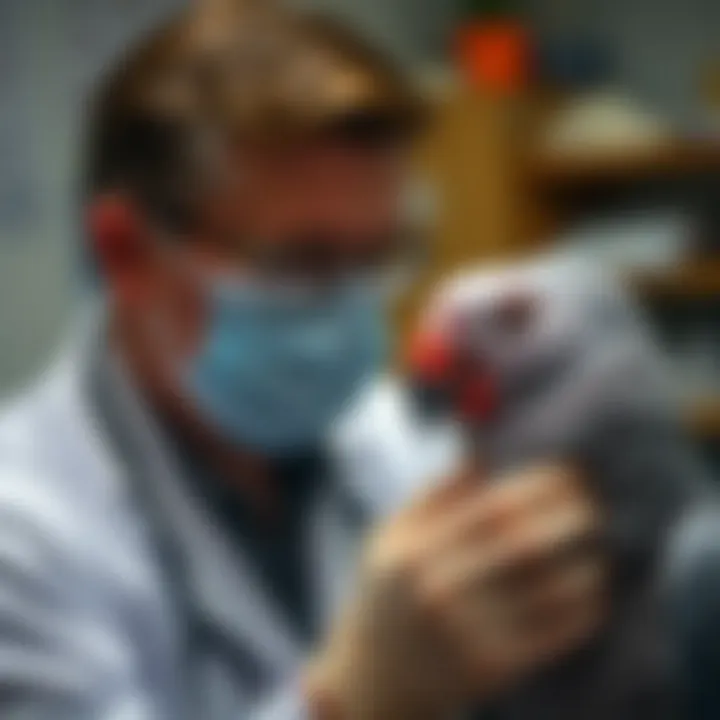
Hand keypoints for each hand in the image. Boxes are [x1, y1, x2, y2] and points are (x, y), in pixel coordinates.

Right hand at [307, 464, 606, 719]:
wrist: (374, 679)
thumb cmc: (386, 595)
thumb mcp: (388, 538)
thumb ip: (431, 496)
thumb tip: (478, 456)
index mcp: (417, 551)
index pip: (492, 508)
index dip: (539, 487)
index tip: (569, 474)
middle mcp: (443, 590)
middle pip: (527, 545)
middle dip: (571, 519)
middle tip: (594, 508)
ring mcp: (469, 634)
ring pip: (551, 592)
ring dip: (586, 566)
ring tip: (596, 551)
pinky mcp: (493, 669)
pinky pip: (555, 634)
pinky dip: (583, 609)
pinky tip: (589, 592)